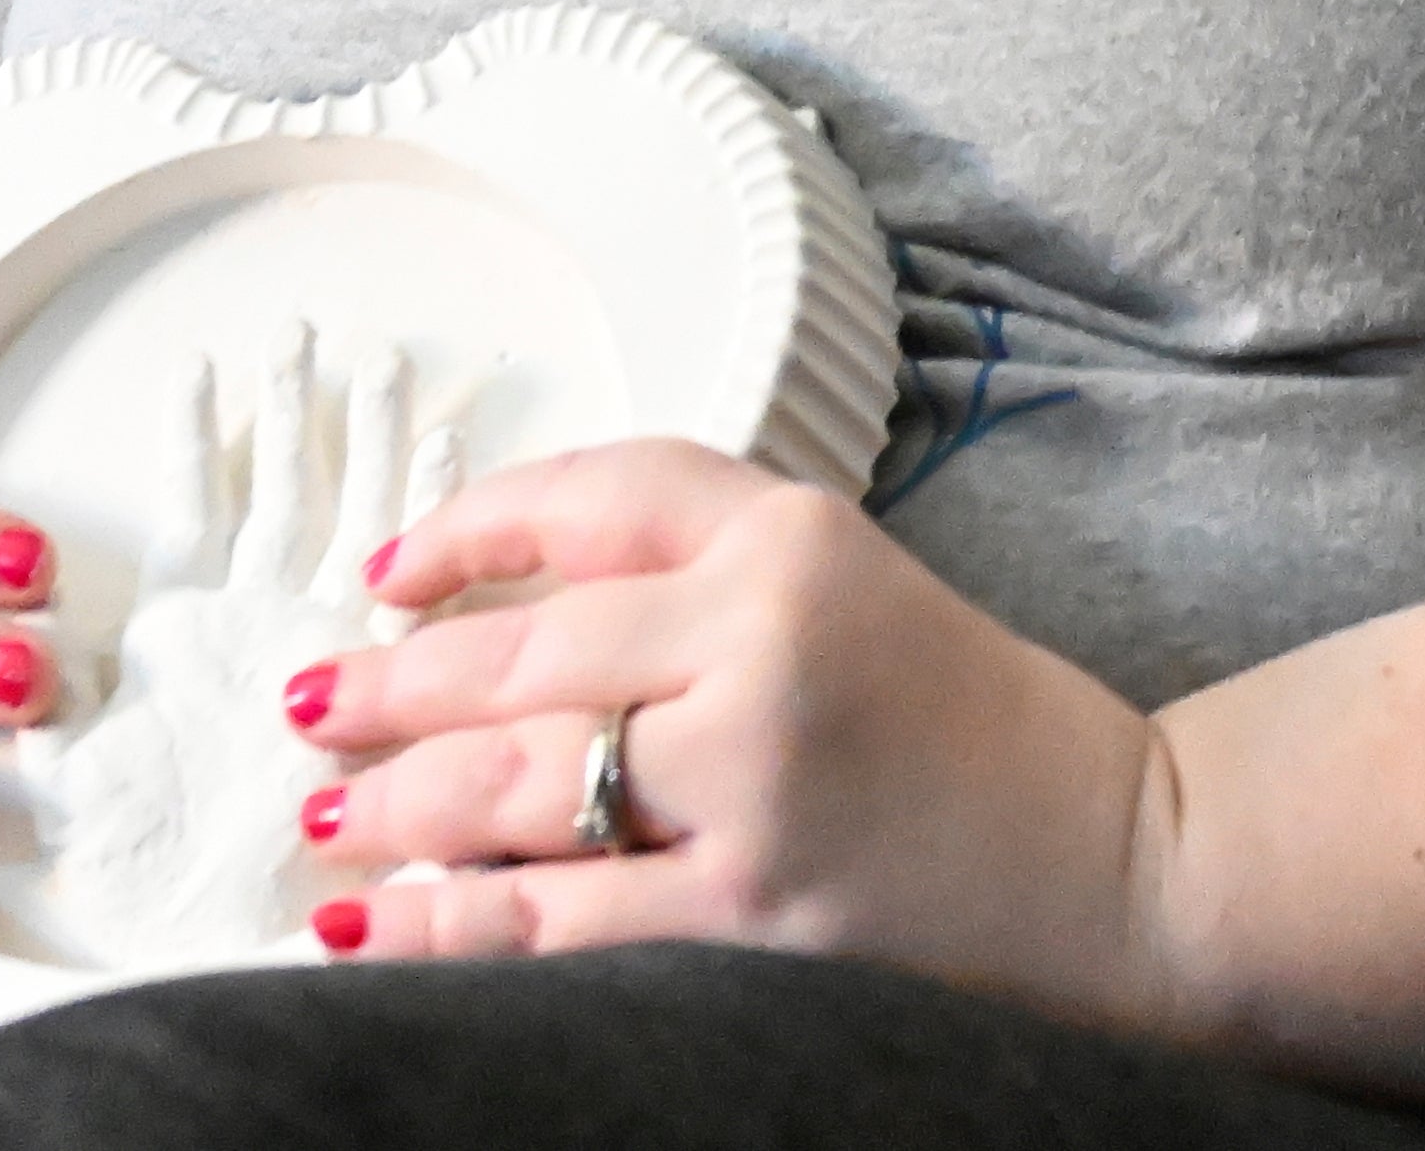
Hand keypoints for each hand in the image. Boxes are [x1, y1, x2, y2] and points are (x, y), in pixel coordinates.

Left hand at [13, 327, 460, 965]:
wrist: (209, 928)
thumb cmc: (137, 866)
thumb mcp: (52, 780)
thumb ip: (3, 723)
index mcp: (187, 627)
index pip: (194, 503)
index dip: (197, 436)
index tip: (202, 365)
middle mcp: (258, 617)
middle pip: (281, 484)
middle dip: (296, 407)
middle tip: (310, 331)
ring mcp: (319, 633)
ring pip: (348, 508)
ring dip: (365, 435)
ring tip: (382, 363)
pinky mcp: (365, 661)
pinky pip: (404, 568)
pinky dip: (435, 505)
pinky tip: (454, 448)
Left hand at [286, 437, 1177, 1027]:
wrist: (1116, 852)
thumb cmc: (970, 717)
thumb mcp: (843, 582)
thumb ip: (696, 577)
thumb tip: (495, 621)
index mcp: (787, 531)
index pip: (589, 495)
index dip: (470, 530)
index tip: (390, 572)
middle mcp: (760, 633)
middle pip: (524, 653)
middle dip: (392, 687)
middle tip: (308, 704)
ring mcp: (752, 776)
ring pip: (520, 783)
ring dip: (397, 804)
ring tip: (320, 817)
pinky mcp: (749, 909)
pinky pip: (558, 917)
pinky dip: (450, 925)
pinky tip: (376, 930)